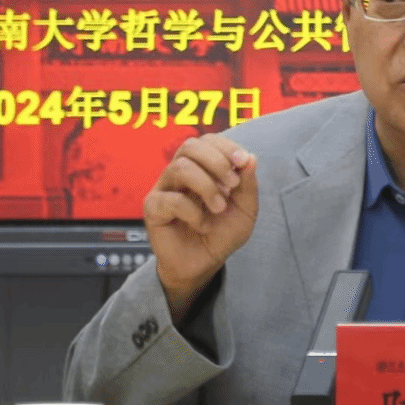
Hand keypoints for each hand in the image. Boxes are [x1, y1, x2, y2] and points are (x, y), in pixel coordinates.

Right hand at [142, 134, 258, 321]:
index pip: (208, 140)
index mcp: (202, 167)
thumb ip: (248, 185)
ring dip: (206, 186)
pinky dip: (193, 212)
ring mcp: (164, 188)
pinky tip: (203, 225)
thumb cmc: (222, 232)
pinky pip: (170, 199)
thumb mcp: (245, 210)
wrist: (205, 264)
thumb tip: (250, 158)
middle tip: (232, 186)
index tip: (243, 162)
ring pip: (180, 168)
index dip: (226, 147)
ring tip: (219, 207)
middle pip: (190, 146)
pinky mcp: (153, 208)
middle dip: (216, 161)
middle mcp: (181, 172)